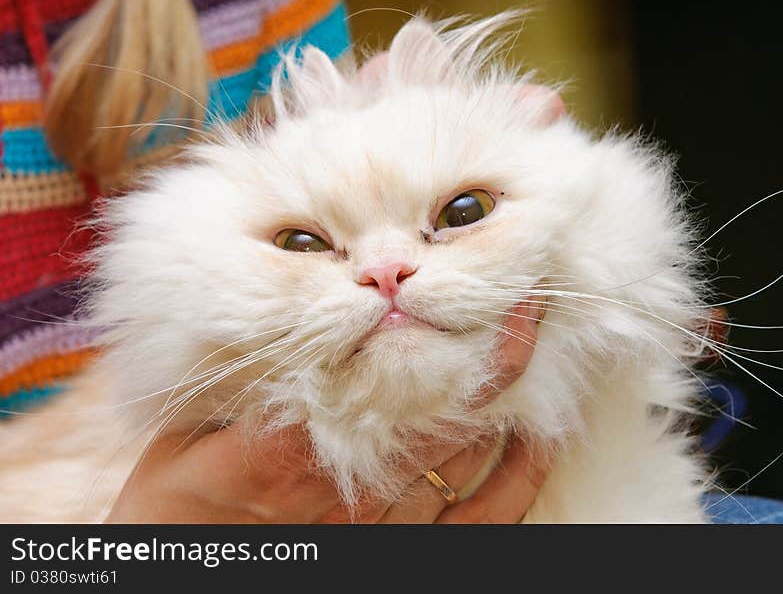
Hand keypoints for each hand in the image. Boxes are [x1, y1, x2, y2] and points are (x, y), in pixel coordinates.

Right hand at [105, 299, 546, 522]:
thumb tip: (311, 311)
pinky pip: (483, 518)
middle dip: (488, 347)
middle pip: (440, 411)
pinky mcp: (405, 553)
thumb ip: (242, 376)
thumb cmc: (185, 497)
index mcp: (290, 454)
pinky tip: (538, 431)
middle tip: (525, 289)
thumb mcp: (187, 429)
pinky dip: (520, 473)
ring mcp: (386, 529)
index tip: (463, 277)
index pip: (376, 384)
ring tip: (532, 329)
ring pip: (467, 452)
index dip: (432, 329)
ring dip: (506, 391)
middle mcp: (350, 494)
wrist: (185, 572)